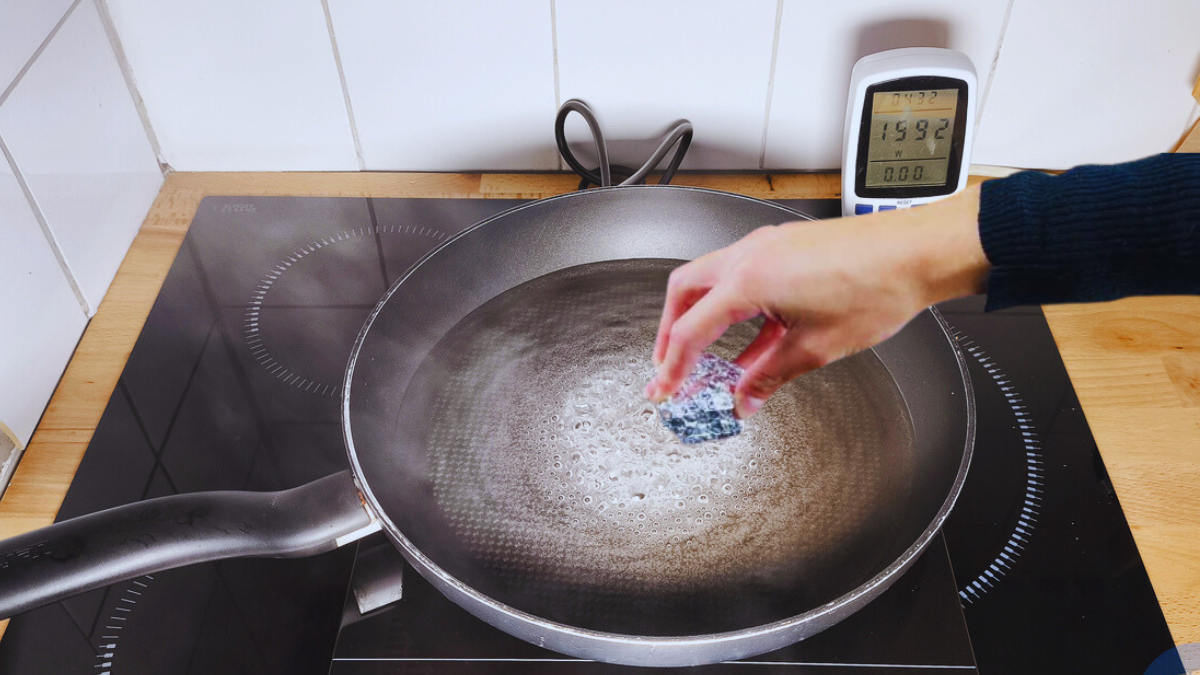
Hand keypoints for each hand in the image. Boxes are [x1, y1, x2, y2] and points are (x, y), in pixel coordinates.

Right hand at [644, 185, 988, 417]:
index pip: (690, 329)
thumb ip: (770, 376)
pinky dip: (732, 305)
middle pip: (684, 292)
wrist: (918, 252)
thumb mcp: (816, 347)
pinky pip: (741, 274)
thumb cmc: (878, 287)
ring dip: (700, 315)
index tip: (665, 389)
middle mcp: (750, 255)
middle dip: (670, 331)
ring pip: (710, 278)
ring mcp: (766, 245)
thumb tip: (746, 396)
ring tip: (706, 355)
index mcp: (749, 280)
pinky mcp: (784, 245)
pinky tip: (750, 338)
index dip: (673, 367)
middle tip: (671, 365)